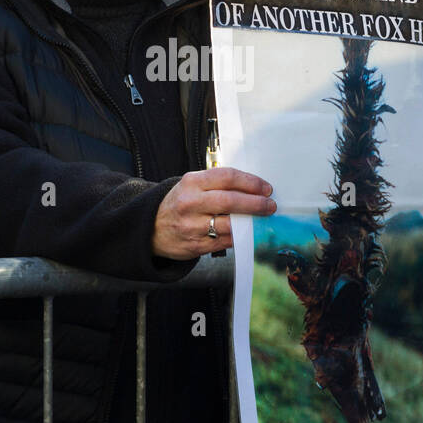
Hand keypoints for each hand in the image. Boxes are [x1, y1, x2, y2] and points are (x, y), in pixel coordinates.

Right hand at [153, 167, 275, 260]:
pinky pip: (225, 241)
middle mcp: (191, 203)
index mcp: (192, 183)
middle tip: (270, 205)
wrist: (152, 228)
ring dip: (251, 223)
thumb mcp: (192, 185)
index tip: (266, 188)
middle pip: (230, 201)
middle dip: (256, 204)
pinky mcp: (196, 245)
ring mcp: (192, 226)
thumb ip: (217, 184)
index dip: (251, 182)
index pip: (227, 177)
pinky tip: (247, 233)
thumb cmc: (179, 203)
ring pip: (230, 224)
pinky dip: (239, 237)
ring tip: (261, 220)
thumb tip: (253, 189)